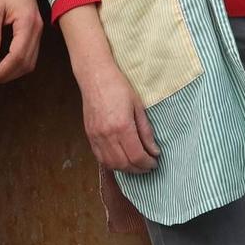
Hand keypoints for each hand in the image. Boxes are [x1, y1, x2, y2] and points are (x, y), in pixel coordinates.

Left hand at [0, 0, 41, 83]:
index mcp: (27, 24)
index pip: (17, 56)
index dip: (3, 71)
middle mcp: (36, 30)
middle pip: (26, 63)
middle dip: (8, 75)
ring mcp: (38, 31)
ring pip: (30, 61)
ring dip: (14, 71)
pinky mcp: (35, 31)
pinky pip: (30, 54)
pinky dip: (18, 63)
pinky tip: (4, 63)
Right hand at [75, 58, 160, 172]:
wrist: (95, 76)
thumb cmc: (118, 86)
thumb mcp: (138, 106)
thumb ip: (146, 131)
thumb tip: (154, 150)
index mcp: (122, 126)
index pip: (137, 156)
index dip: (148, 163)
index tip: (155, 162)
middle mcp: (107, 135)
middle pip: (124, 164)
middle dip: (138, 169)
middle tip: (148, 166)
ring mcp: (96, 137)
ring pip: (111, 164)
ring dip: (125, 169)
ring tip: (136, 165)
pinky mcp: (89, 135)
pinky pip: (100, 158)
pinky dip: (112, 164)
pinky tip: (121, 161)